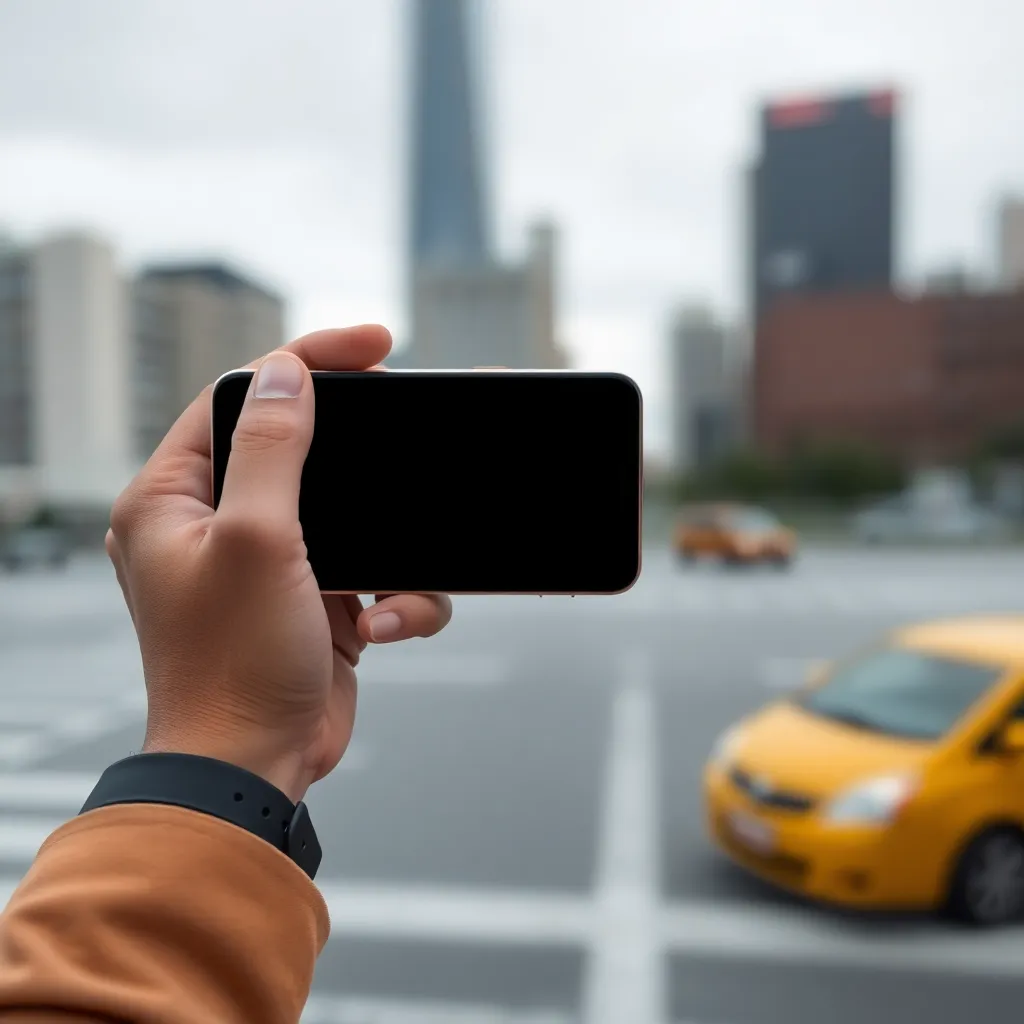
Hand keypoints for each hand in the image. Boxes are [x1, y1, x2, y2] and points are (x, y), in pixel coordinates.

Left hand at [106, 326, 451, 802]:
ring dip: (388, 546)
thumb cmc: (233, 666)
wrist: (255, 768)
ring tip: (376, 597)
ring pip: (353, 509)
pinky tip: (378, 627)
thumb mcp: (256, 541)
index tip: (374, 345)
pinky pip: (375, 567)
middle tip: (407, 439)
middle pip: (300, 445)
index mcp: (173, 497)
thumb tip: (287, 372)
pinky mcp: (313, 598)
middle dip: (362, 451)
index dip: (307, 359)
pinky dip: (394, 595)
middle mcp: (214, 523)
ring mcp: (268, 562)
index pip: (241, 395)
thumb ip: (274, 449)